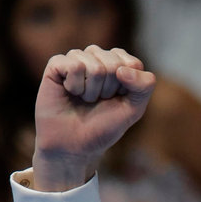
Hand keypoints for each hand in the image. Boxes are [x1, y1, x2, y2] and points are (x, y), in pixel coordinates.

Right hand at [32, 45, 155, 191]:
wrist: (74, 144)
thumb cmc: (104, 126)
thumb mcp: (134, 109)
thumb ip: (143, 86)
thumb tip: (122, 69)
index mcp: (119, 65)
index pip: (133, 63)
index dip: (128, 88)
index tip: (118, 99)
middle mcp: (97, 57)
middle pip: (113, 63)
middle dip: (108, 89)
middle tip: (98, 101)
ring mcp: (76, 59)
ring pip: (94, 65)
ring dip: (92, 90)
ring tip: (84, 99)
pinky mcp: (57, 64)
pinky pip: (75, 66)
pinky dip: (75, 86)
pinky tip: (70, 92)